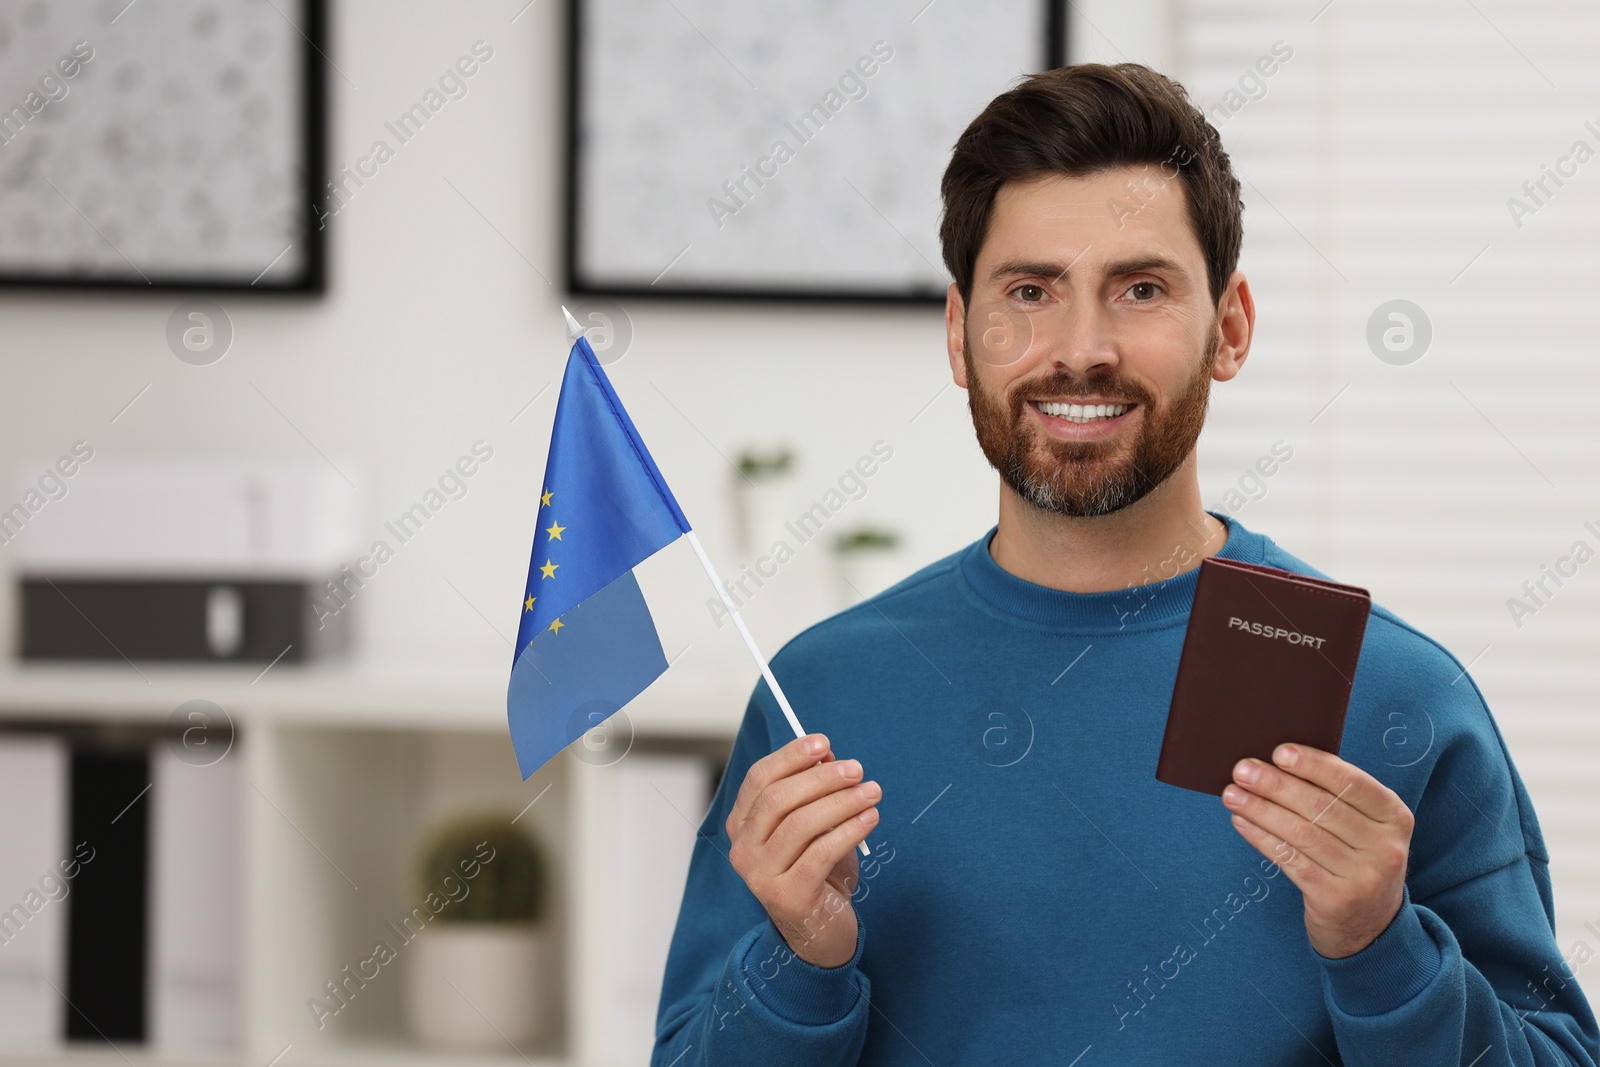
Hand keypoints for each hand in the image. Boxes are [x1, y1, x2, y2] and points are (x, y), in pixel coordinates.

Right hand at [726, 733, 880, 966]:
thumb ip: (815, 791)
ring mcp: (760, 876)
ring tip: (873, 792)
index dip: (791, 756)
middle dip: (821, 778)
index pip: (759, 779)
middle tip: (857, 770)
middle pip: (779, 798)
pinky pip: (821, 853)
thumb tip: (828, 754)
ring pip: (801, 824)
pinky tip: (871, 818)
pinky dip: (850, 829)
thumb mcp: (816, 826)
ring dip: (842, 802)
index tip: (823, 742)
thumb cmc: (818, 871)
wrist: (821, 932)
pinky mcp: (788, 896)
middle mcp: (743, 850)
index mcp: (742, 825)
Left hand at [1222, 743, 1413, 958]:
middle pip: (1322, 806)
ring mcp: (1364, 876)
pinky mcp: (1337, 898)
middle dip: (1276, 785)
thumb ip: (1336, 795)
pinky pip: (1291, 859)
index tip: (1279, 752)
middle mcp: (1386, 846)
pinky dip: (1261, 837)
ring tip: (1232, 794)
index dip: (1314, 765)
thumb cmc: (1355, 858)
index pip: (1352, 783)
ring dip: (1261, 809)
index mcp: (1395, 816)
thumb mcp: (1364, 827)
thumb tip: (1279, 760)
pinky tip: (1241, 822)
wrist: (1371, 926)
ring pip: (1302, 832)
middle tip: (1242, 770)